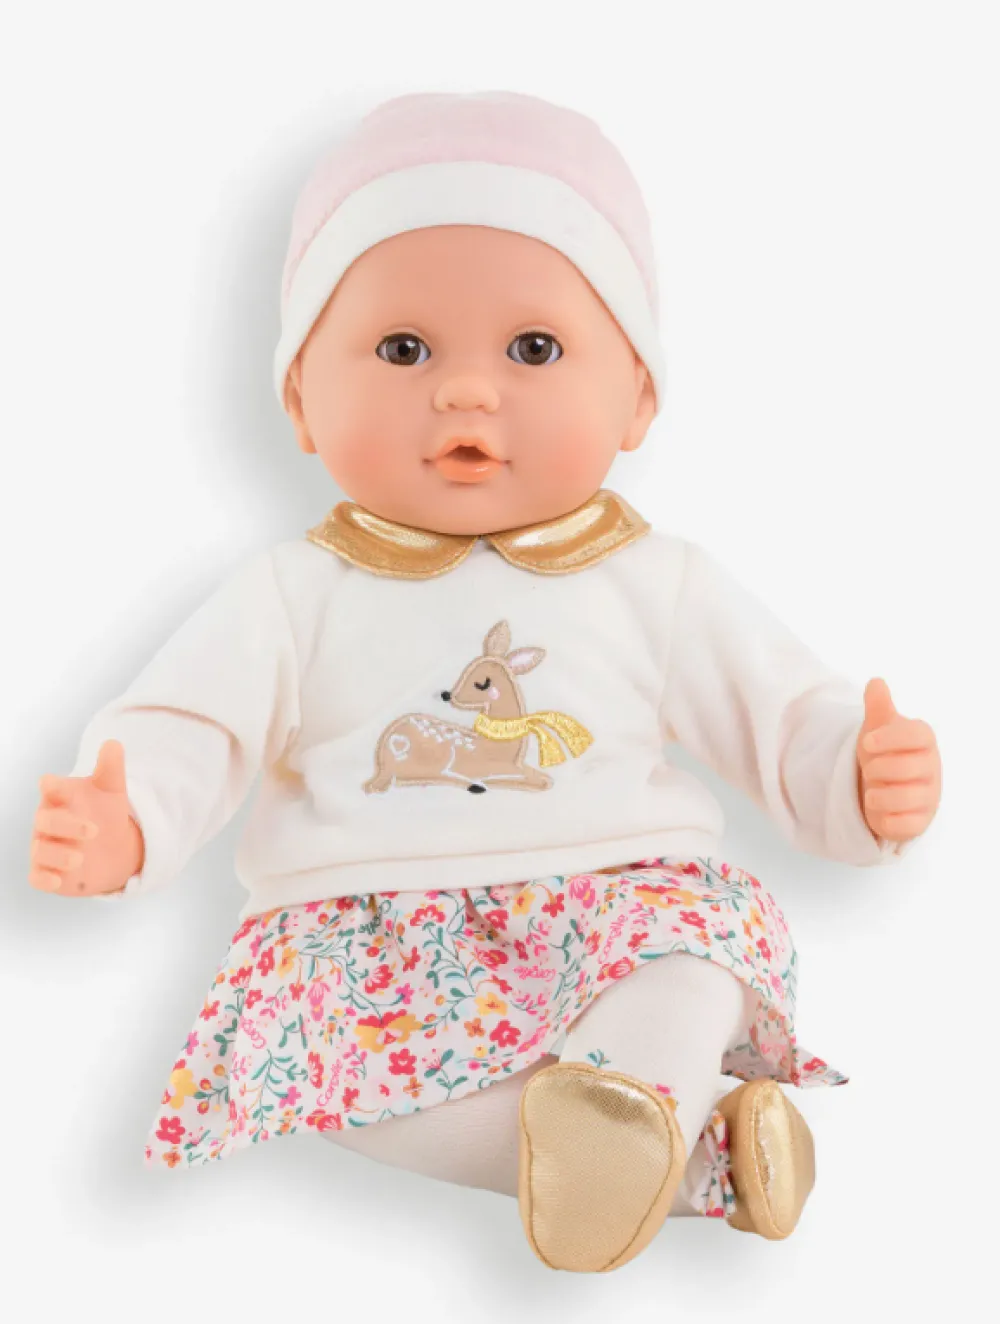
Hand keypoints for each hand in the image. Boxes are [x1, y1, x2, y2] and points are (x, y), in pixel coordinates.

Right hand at [29, 740, 144, 895]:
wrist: (112, 849)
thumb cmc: (105, 813)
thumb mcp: (112, 791)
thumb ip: (111, 768)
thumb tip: (113, 743)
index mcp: (60, 797)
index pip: (49, 788)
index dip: (51, 786)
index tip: (52, 785)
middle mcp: (48, 821)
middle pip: (45, 820)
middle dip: (66, 824)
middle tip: (94, 830)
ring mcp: (45, 847)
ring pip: (40, 850)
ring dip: (58, 855)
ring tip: (80, 858)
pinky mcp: (47, 872)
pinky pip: (37, 877)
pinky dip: (44, 879)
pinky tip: (59, 881)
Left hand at [856, 678, 940, 843]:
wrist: (883, 786)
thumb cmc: (883, 752)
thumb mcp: (876, 728)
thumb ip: (877, 707)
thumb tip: (876, 682)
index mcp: (923, 740)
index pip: (918, 734)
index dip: (890, 738)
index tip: (866, 742)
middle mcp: (931, 768)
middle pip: (908, 767)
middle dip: (878, 769)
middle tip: (868, 770)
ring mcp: (928, 797)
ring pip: (905, 798)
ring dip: (878, 794)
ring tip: (871, 790)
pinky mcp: (919, 823)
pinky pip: (902, 825)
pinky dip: (883, 818)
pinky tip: (878, 809)